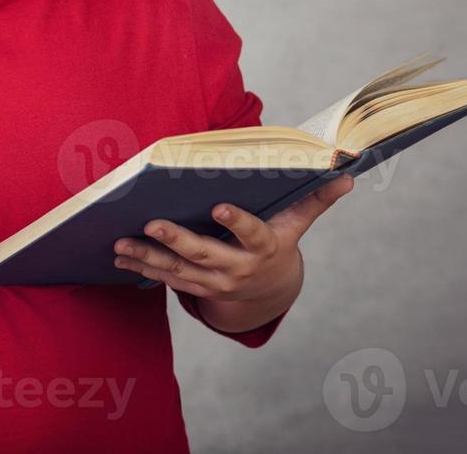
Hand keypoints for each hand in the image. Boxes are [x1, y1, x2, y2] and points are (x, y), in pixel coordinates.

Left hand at [112, 173, 354, 303]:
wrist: (268, 291)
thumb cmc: (280, 243)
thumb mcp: (298, 224)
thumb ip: (316, 199)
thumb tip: (346, 174)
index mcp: (263, 248)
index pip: (252, 234)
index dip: (237, 222)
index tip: (219, 207)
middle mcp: (238, 269)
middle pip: (206, 255)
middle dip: (178, 241)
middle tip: (153, 223)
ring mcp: (215, 282)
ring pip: (179, 271)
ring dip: (148, 258)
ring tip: (121, 242)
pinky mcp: (197, 287)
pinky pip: (167, 279)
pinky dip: (142, 268)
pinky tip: (120, 255)